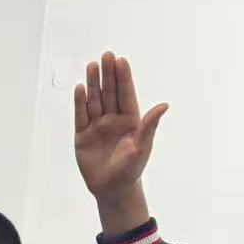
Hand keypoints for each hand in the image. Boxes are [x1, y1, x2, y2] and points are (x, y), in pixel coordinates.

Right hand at [73, 52, 164, 230]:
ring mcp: (97, 126)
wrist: (112, 188)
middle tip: (106, 55)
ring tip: (91, 66)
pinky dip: (80, 102)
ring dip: (92, 84)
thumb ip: (150, 125)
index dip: (123, 77)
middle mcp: (113, 119)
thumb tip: (163, 105)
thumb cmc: (131, 168)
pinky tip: (80, 89)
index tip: (121, 60)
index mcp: (130, 119)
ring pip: (94, 100)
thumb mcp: (143, 146)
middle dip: (107, 74)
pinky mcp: (82, 135)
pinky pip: (80, 116)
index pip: (126, 94)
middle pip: (109, 92)